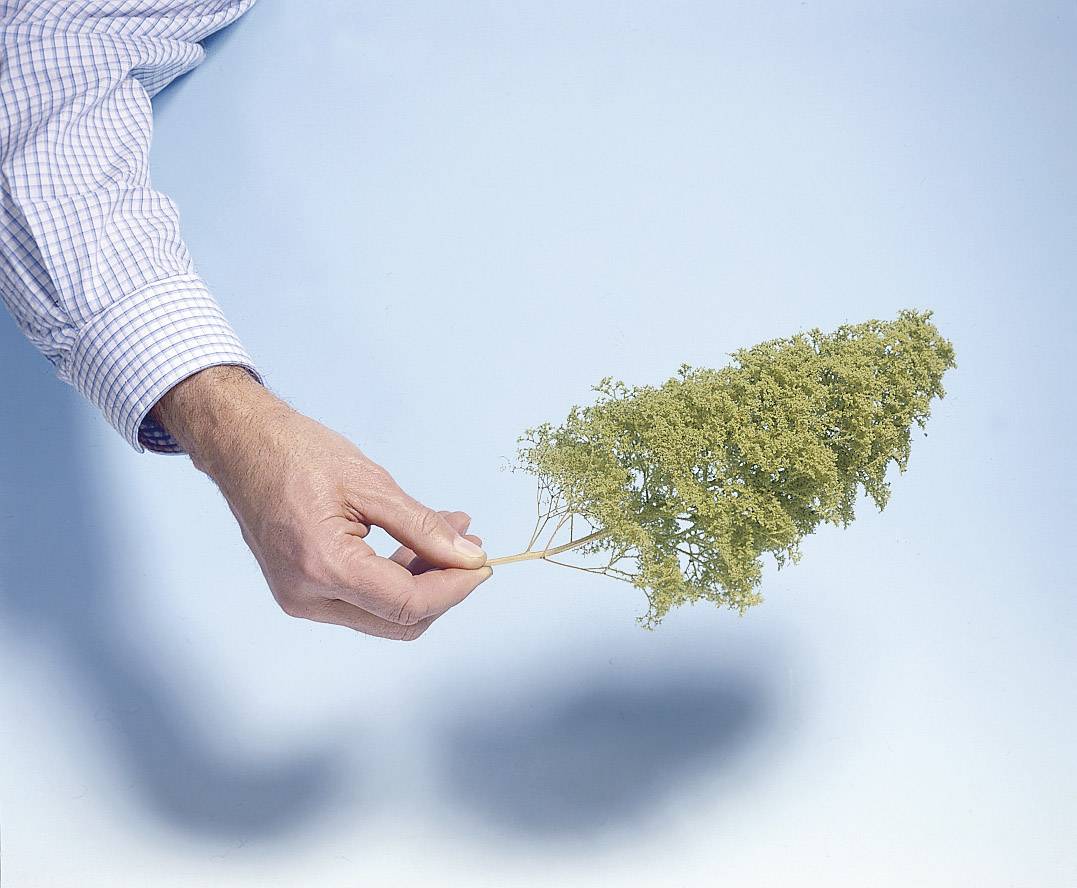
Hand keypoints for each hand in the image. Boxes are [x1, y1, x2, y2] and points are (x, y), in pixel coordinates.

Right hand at [151, 366, 492, 639]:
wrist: (243, 447)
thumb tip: (469, 558)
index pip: (407, 603)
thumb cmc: (298, 454)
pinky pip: (361, 600)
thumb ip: (424, 527)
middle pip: (398, 621)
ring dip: (422, 582)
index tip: (483, 564)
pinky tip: (418, 544)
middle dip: (443, 589)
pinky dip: (395, 578)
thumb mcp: (371, 484)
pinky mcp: (301, 591)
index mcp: (324, 566)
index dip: (454, 588)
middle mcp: (307, 596)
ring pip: (382, 615)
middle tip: (472, 549)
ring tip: (452, 535)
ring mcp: (300, 599)